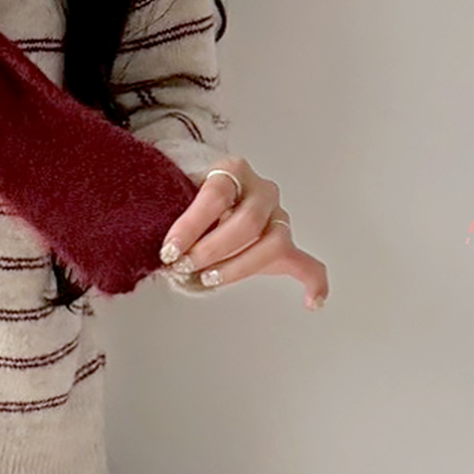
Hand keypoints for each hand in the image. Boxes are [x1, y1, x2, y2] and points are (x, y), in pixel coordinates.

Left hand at [155, 157, 328, 310]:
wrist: (202, 186)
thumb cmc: (186, 190)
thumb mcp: (173, 188)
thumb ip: (167, 207)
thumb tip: (160, 247)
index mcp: (233, 170)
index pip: (215, 195)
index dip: (191, 225)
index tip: (168, 250)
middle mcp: (262, 191)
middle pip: (247, 222)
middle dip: (212, 250)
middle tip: (183, 266)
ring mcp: (277, 216)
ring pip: (273, 244)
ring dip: (238, 268)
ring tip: (208, 280)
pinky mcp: (283, 242)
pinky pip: (307, 263)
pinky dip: (313, 283)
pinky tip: (311, 302)